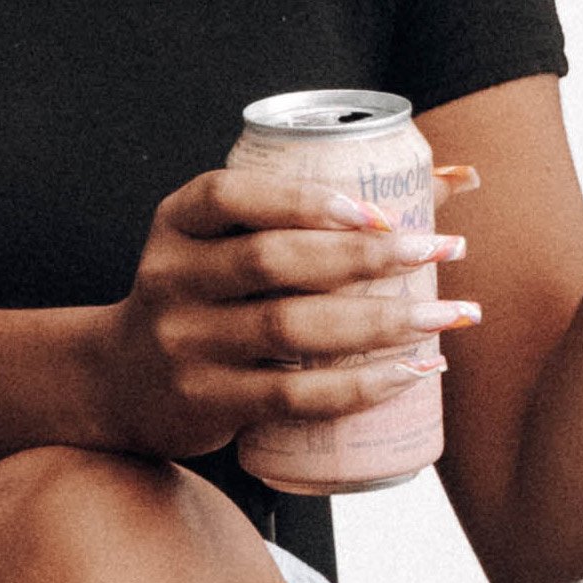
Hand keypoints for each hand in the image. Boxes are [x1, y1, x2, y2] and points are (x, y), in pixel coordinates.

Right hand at [95, 169, 478, 459]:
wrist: (118, 381)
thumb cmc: (212, 292)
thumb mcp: (235, 238)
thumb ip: (335, 203)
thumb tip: (464, 180)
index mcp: (179, 222)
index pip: (233, 196)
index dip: (307, 199)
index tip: (380, 211)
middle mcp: (172, 277)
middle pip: (274, 261)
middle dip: (367, 256)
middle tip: (441, 250)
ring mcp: (184, 343)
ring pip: (290, 329)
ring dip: (380, 322)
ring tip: (449, 315)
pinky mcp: (205, 402)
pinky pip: (291, 396)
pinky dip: (358, 387)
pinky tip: (409, 373)